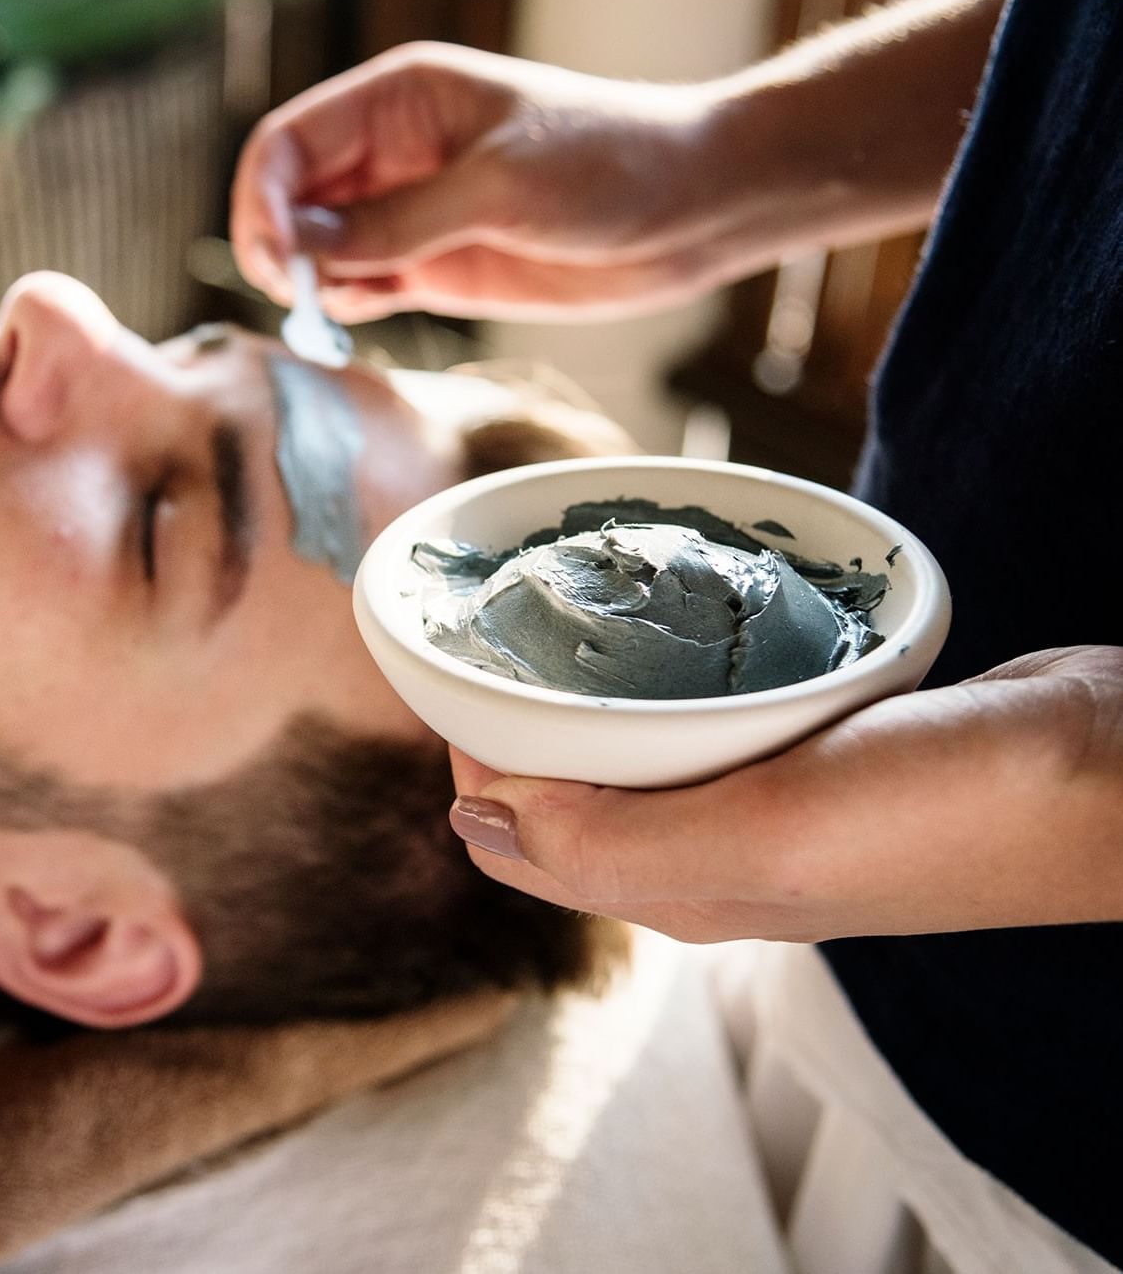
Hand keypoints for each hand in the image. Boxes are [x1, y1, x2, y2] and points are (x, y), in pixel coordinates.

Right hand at [231, 42, 732, 323]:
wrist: (694, 210)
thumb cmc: (612, 163)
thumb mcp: (500, 187)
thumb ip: (400, 221)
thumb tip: (304, 249)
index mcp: (400, 99)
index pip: (290, 143)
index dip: (265, 196)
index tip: (276, 254)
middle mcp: (393, 153)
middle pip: (292, 198)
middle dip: (277, 244)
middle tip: (293, 294)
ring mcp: (411, 214)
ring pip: (318, 249)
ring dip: (306, 282)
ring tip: (323, 312)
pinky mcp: (434, 268)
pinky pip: (360, 286)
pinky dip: (341, 306)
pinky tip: (350, 317)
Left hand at [446, 646, 1122, 943]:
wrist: (1112, 776)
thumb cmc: (943, 816)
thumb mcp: (762, 838)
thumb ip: (616, 843)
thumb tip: (480, 822)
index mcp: (682, 890)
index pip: (524, 837)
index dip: (470, 760)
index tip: (447, 670)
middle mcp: (717, 856)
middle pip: (570, 793)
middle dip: (514, 723)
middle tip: (491, 626)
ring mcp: (774, 803)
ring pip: (639, 750)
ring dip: (587, 694)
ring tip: (558, 614)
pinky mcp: (828, 750)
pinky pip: (714, 712)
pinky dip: (672, 673)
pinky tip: (674, 621)